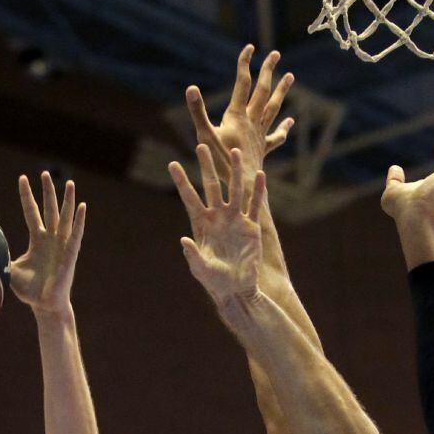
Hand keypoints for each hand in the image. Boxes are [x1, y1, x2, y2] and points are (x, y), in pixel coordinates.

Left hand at [11, 172, 85, 314]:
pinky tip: (82, 207)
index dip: (27, 196)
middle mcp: (51, 239)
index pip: (31, 212)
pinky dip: (79, 221)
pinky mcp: (70, 254)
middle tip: (45, 173)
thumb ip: (0, 258)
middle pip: (50, 209)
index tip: (22, 178)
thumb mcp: (11, 270)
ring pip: (65, 218)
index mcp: (37, 240)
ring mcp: (62, 245)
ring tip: (70, 183)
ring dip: (68, 200)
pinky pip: (75, 234)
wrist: (45, 305)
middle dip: (47, 191)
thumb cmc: (30, 291)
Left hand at [169, 146, 264, 307]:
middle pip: (211, 186)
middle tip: (202, 144)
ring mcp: (235, 220)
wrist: (237, 289)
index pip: (189, 198)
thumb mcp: (201, 269)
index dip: (181, 181)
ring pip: (235, 190)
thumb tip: (183, 241)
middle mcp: (218, 217)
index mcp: (201, 225)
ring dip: (234, 171)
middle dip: (207, 166)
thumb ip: (193, 255)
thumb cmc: (215, 282)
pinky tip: (260, 174)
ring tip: (234, 151)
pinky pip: (255, 205)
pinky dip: (258, 190)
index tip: (172, 164)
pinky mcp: (251, 227)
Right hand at [186, 45, 293, 187]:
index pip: (242, 83)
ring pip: (273, 108)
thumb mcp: (205, 136)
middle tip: (275, 54)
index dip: (245, 64)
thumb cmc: (221, 163)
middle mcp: (252, 122)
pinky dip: (283, 128)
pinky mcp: (263, 149)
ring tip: (290, 76)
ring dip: (281, 92)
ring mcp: (259, 135)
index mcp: (237, 116)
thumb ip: (198, 112)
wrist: (242, 185)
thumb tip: (191, 88)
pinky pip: (275, 136)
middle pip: (262, 91)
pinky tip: (290, 121)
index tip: (249, 47)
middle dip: (268, 71)